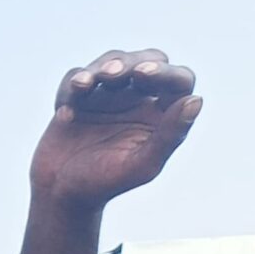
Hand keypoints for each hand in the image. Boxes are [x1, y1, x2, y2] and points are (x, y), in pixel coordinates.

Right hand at [30, 50, 200, 209]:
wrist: (59, 193)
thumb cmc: (103, 184)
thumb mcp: (141, 164)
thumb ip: (170, 135)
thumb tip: (196, 100)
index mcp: (162, 117)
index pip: (178, 81)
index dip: (163, 72)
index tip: (140, 75)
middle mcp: (139, 101)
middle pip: (146, 61)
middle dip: (128, 62)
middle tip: (110, 75)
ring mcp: (109, 96)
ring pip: (111, 61)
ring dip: (96, 68)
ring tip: (82, 86)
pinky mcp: (79, 96)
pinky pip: (77, 76)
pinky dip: (70, 87)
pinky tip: (65, 114)